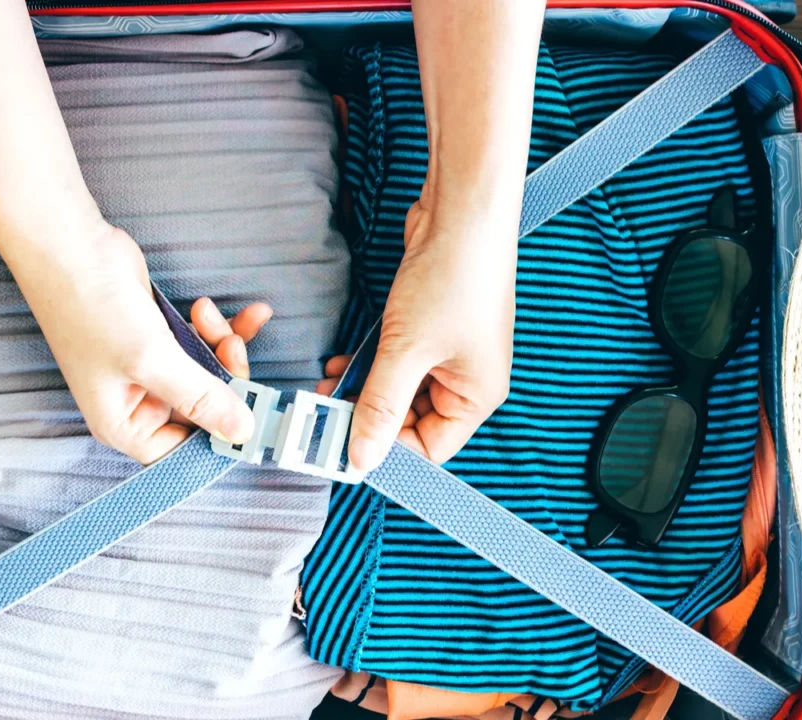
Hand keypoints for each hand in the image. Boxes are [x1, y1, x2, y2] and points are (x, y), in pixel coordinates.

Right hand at [17, 221, 267, 464]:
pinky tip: (217, 309)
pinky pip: (202, 345)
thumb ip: (199, 398)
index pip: (181, 451)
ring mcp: (150, 368)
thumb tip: (241, 431)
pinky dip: (217, 329)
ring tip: (210, 316)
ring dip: (222, 346)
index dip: (217, 436)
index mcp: (123, 423)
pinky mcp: (161, 338)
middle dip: (225, 378)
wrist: (70, 246)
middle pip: (203, 410)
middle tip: (234, 349)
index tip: (251, 415)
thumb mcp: (151, 360)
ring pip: (208, 374)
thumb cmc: (90, 307)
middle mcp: (137, 401)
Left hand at [343, 197, 516, 470]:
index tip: (343, 446)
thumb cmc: (451, 278)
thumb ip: (380, 407)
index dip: (387, 450)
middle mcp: (468, 380)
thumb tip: (361, 459)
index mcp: (477, 396)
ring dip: (362, 390)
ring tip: (325, 386)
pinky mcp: (431, 328)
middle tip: (324, 413)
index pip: (429, 448)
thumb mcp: (407, 350)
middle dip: (367, 417)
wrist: (463, 210)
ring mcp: (450, 352)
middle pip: (412, 421)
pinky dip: (369, 366)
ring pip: (399, 390)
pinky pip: (397, 362)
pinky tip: (340, 364)